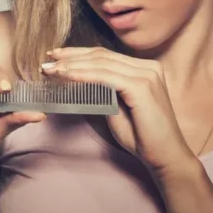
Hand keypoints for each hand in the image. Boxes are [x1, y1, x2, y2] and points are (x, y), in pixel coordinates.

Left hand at [42, 47, 191, 174]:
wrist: (165, 158)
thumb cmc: (142, 137)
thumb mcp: (117, 108)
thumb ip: (104, 92)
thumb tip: (78, 81)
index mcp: (144, 69)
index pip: (106, 56)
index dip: (78, 55)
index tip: (56, 58)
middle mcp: (148, 67)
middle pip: (102, 56)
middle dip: (71, 57)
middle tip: (47, 60)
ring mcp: (147, 75)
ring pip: (101, 64)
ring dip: (72, 66)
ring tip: (51, 70)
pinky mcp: (141, 87)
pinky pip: (106, 77)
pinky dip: (83, 76)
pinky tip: (66, 77)